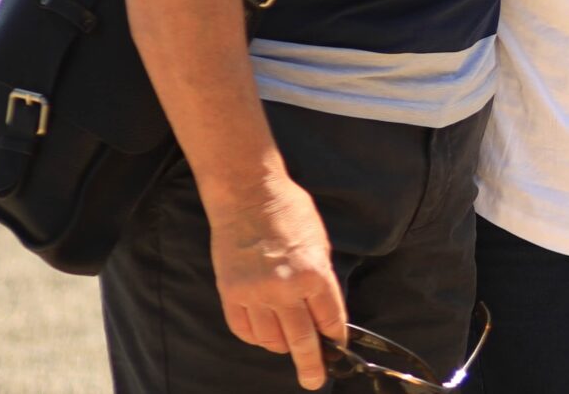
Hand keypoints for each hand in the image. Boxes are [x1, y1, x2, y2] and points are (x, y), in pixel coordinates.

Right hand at [209, 174, 346, 389]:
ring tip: (287, 344)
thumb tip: (322, 310)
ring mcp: (255, 293)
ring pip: (271, 339)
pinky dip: (255, 336)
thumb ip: (321, 278)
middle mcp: (286, 288)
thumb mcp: (319, 241)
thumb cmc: (289, 211)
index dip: (336, 336)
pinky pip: (244, 330)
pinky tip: (264, 333)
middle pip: (302, 340)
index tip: (337, 345)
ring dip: (282, 345)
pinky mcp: (231, 293)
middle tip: (315, 380)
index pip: (330, 318)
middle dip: (311, 364)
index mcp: (314, 273)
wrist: (247, 194)